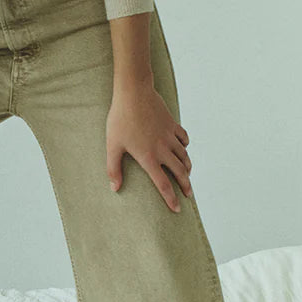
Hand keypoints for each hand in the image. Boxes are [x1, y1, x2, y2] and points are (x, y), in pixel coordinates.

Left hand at [106, 82, 191, 211]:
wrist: (134, 93)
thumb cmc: (120, 120)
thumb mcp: (112, 145)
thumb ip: (113, 168)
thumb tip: (114, 188)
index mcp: (148, 157)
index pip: (163, 184)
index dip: (170, 199)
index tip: (177, 209)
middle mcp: (163, 149)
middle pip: (179, 172)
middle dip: (185, 186)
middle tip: (188, 195)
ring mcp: (169, 136)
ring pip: (184, 156)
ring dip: (187, 168)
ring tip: (187, 175)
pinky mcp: (172, 124)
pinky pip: (184, 138)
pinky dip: (185, 146)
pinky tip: (183, 148)